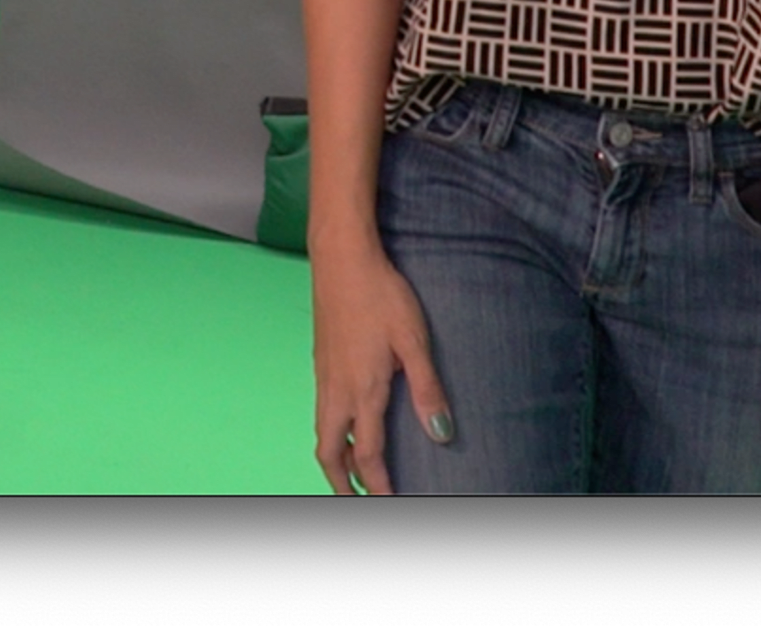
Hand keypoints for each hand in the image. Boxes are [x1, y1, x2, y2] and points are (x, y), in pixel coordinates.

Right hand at [310, 241, 443, 494]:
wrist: (341, 257)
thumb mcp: (413, 340)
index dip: (378, 485)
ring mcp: (324, 376)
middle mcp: (337, 390)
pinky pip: (321, 413)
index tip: (389, 502)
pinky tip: (345, 429)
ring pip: (321, 433)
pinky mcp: (321, 362)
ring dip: (335, 460)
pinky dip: (330, 435)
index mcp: (362, 390)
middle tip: (359, 499)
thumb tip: (440, 433)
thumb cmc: (381, 294)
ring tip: (353, 475)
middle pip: (329, 452)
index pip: (367, 454)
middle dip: (342, 483)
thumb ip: (427, 389)